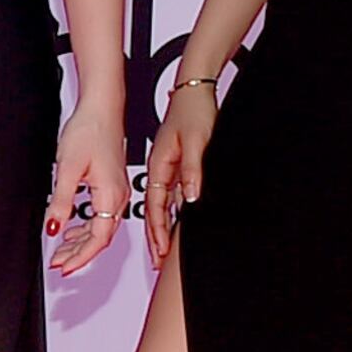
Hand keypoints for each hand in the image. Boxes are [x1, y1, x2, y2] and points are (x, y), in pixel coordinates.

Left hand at [46, 108, 131, 276]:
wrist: (101, 109)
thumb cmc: (89, 131)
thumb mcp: (68, 169)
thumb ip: (62, 202)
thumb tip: (54, 227)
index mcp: (111, 195)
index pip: (98, 239)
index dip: (81, 257)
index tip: (64, 267)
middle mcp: (118, 196)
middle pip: (101, 237)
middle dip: (79, 254)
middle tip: (58, 264)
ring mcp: (116, 191)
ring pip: (101, 227)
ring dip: (81, 242)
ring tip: (61, 251)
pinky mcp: (111, 184)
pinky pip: (101, 215)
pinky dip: (86, 227)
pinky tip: (72, 229)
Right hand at [142, 79, 218, 264]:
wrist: (194, 90)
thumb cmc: (193, 111)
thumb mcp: (197, 142)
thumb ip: (192, 171)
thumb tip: (191, 198)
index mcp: (160, 165)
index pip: (156, 207)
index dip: (158, 231)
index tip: (160, 252)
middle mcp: (160, 169)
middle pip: (154, 210)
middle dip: (155, 237)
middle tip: (157, 260)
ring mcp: (167, 167)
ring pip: (162, 205)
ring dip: (162, 227)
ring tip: (162, 249)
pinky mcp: (176, 164)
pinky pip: (171, 194)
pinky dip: (171, 212)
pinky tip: (176, 222)